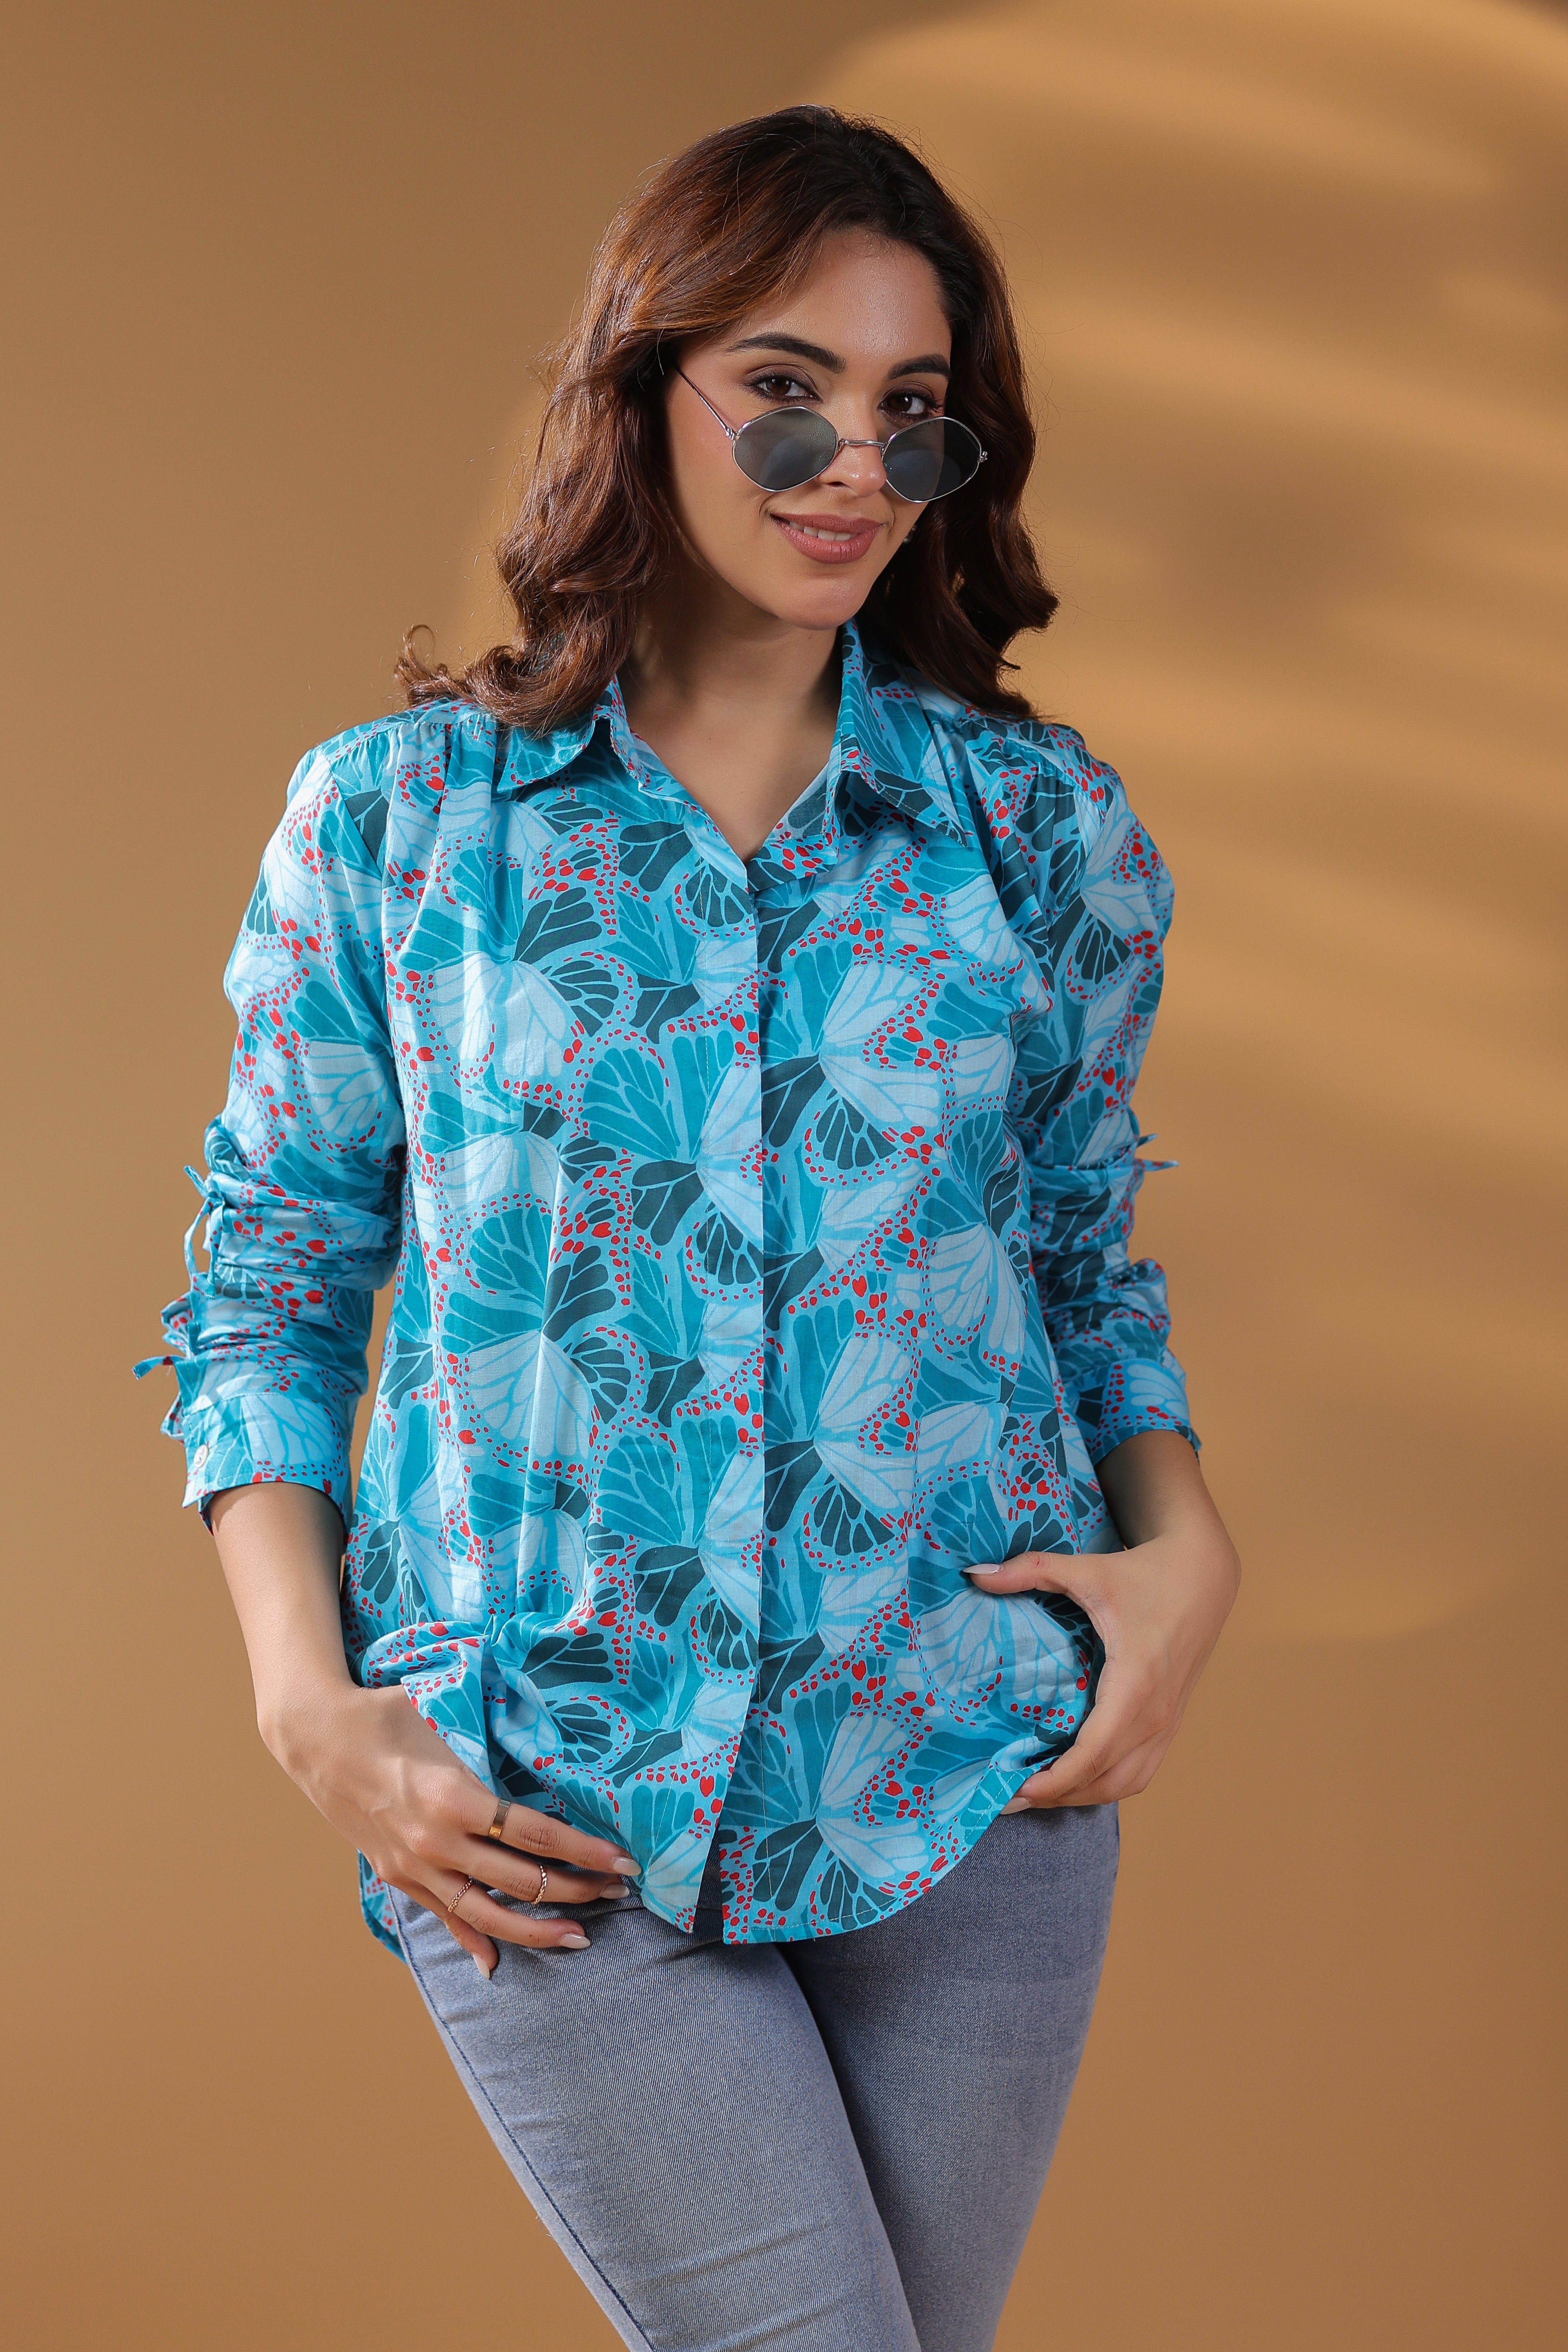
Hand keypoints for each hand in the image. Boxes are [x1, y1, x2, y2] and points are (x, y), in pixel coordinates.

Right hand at [208, 1481, 637, 1977]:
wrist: (316, 1737)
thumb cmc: (386, 1716)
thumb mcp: (443, 1725)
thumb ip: (486, 1756)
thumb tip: (532, 1764)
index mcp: (456, 1797)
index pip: (538, 1835)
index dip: (585, 1852)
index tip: (623, 1861)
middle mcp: (438, 1841)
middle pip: (522, 1880)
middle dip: (577, 1890)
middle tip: (617, 1893)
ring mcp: (415, 1866)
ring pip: (487, 1913)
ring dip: (537, 1929)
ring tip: (579, 1937)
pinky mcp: (397, 1876)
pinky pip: (443, 1916)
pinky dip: (472, 1940)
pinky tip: (496, 1962)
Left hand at [966, 1432, 1238, 1808]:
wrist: (1203, 1576)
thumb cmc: (1145, 1575)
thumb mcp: (1087, 1569)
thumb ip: (1031, 1570)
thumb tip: (974, 1574)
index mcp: (1136, 1682)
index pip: (1094, 1751)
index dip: (1056, 1779)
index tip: (1016, 1787)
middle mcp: (1155, 1714)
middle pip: (1105, 1779)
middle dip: (1057, 1795)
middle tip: (1008, 1796)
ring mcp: (1168, 1724)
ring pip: (1125, 1784)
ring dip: (1081, 1795)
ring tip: (1036, 1793)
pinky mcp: (1171, 1725)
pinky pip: (1139, 1773)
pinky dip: (1106, 1784)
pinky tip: (1075, 1779)